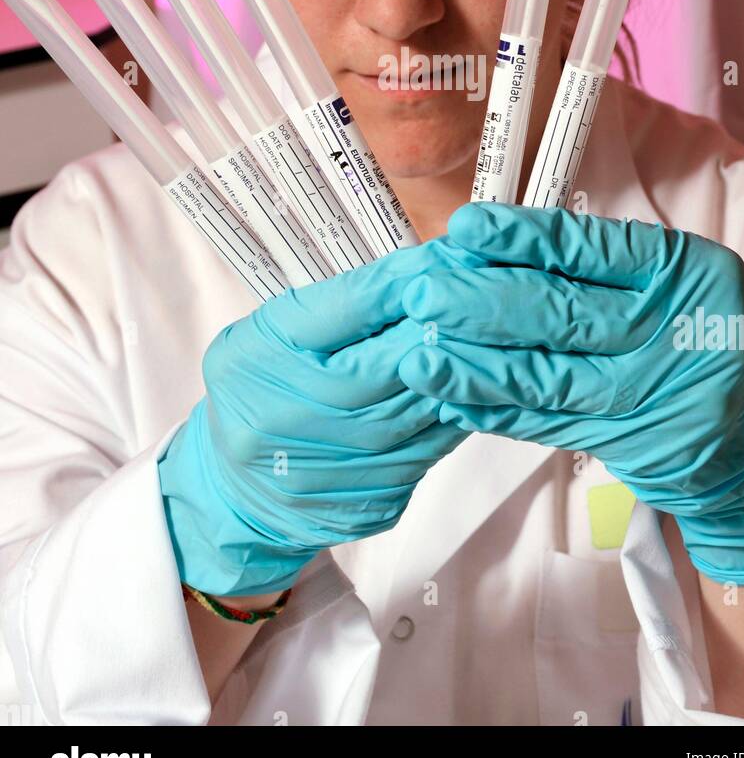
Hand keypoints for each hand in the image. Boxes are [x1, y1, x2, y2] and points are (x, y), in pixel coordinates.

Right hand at [157, 239, 480, 596]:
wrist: (236, 493)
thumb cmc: (262, 390)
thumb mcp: (272, 334)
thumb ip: (336, 308)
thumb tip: (421, 274)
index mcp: (255, 359)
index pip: (345, 308)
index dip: (404, 281)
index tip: (448, 254)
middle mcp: (283, 417)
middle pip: (385, 364)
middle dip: (440, 325)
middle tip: (485, 293)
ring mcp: (323, 471)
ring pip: (415, 412)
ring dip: (461, 372)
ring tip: (493, 337)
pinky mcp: (364, 503)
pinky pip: (427, 454)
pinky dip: (457, 417)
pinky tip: (480, 390)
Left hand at [397, 204, 743, 584]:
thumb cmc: (689, 336)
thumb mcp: (668, 283)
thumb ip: (594, 265)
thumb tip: (488, 246)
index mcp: (683, 271)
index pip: (590, 247)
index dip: (522, 238)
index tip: (465, 229)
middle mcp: (673, 329)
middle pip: (562, 311)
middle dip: (481, 302)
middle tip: (422, 291)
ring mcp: (654, 391)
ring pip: (547, 374)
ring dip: (475, 365)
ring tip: (419, 353)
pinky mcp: (629, 443)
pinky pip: (548, 422)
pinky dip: (495, 409)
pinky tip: (451, 396)